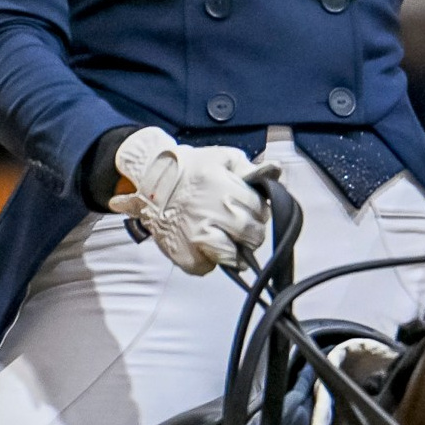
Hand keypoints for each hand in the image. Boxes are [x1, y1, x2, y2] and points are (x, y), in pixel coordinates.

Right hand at [108, 127, 266, 275]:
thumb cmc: (190, 169)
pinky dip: (210, 259)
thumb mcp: (222, 158)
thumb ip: (250, 168)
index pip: (259, 209)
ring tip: (226, 238)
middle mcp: (208, 213)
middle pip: (251, 235)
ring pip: (234, 256)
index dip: (258, 210)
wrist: (150, 180)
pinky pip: (208, 267)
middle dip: (252, 231)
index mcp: (220, 187)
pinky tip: (204, 244)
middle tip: (240, 225)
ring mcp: (195, 237)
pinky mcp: (184, 256)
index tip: (249, 209)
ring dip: (235, 250)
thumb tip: (275, 172)